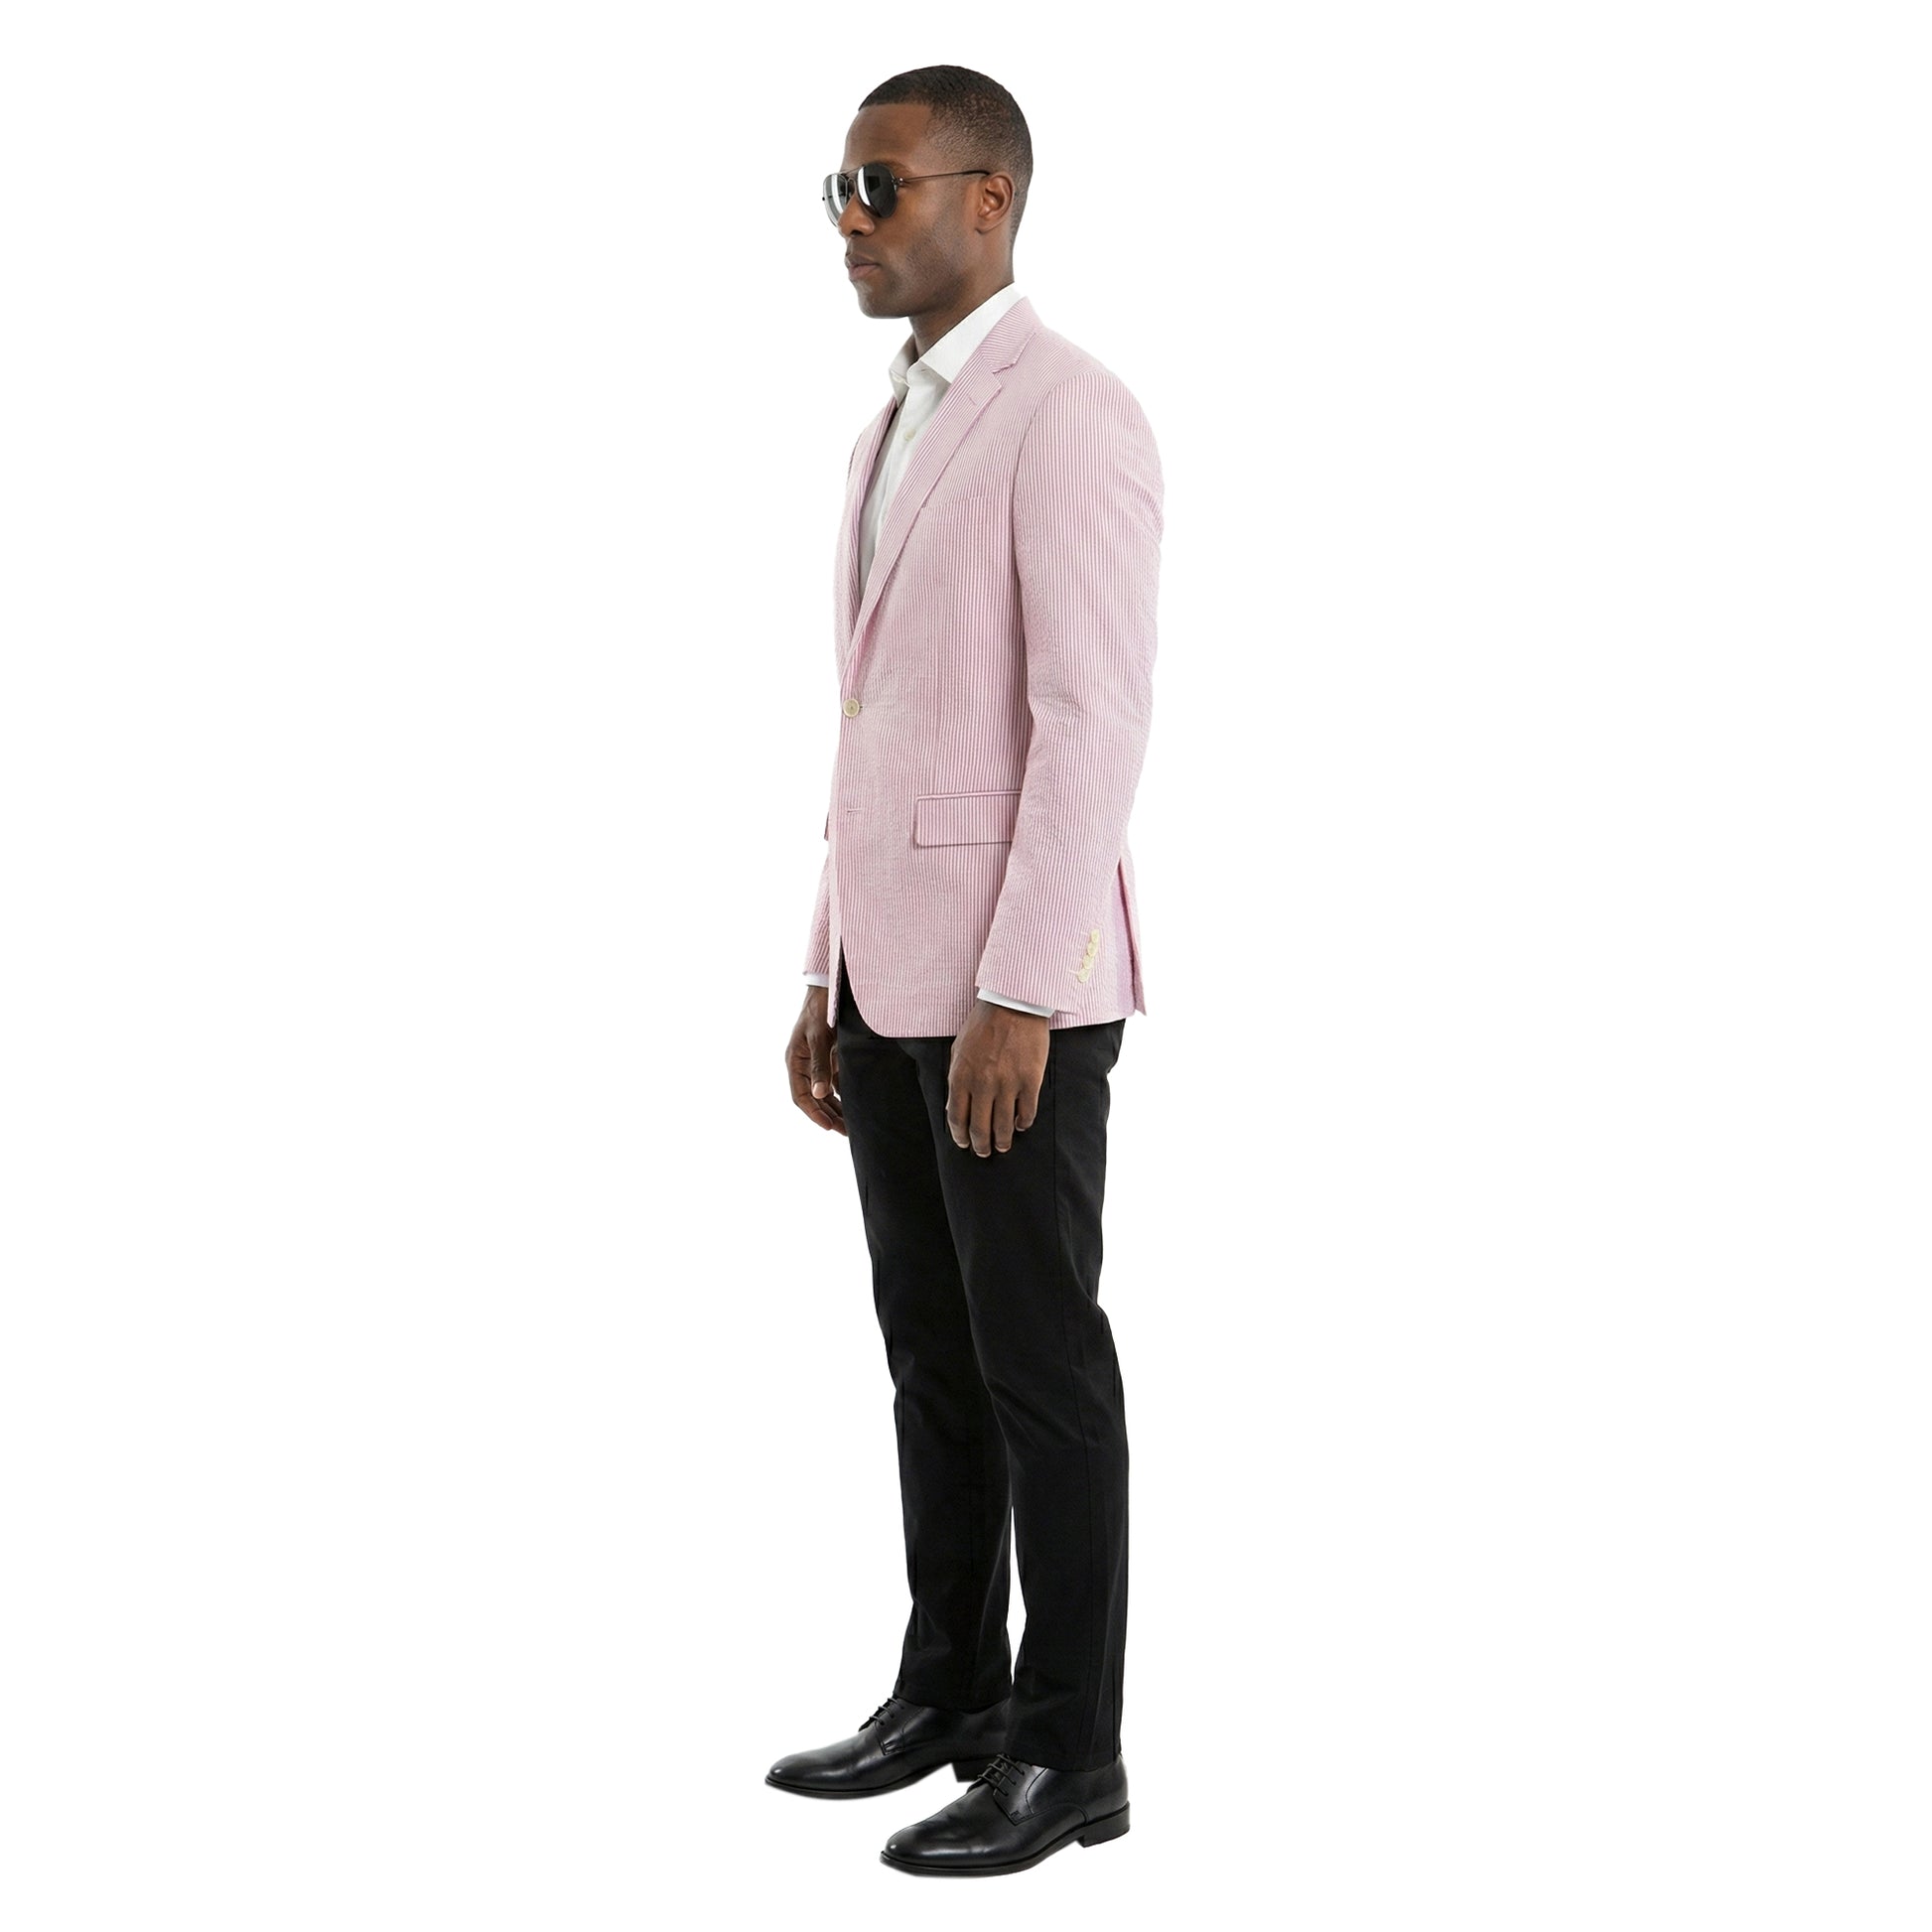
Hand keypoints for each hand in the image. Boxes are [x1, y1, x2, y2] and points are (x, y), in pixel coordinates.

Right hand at [786, 985, 845, 1134]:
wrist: (830, 987)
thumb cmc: (821, 1010)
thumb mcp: (819, 1037)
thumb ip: (820, 1066)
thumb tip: (819, 1094)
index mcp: (795, 1061)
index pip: (801, 1096)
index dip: (814, 1113)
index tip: (829, 1126)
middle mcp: (804, 1064)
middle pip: (814, 1098)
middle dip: (829, 1116)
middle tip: (846, 1132)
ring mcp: (817, 1061)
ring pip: (825, 1092)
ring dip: (837, 1108)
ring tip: (851, 1125)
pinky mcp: (830, 1057)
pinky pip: (835, 1081)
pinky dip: (844, 1094)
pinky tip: (856, 1104)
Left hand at [946, 998, 1049, 1155]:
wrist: (1012, 1004)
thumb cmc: (983, 1025)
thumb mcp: (959, 1049)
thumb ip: (956, 1078)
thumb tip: (954, 1106)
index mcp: (961, 1076)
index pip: (957, 1118)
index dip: (960, 1136)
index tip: (964, 1143)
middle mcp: (982, 1084)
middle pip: (979, 1128)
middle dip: (980, 1146)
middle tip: (984, 1152)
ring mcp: (1007, 1084)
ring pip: (1003, 1126)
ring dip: (1002, 1141)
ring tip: (1003, 1146)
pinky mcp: (1030, 1081)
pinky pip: (1026, 1112)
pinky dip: (1023, 1123)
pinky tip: (1021, 1125)